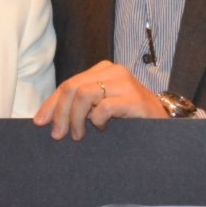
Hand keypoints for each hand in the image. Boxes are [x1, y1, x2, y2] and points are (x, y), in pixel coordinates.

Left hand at [33, 61, 166, 140]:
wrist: (165, 126)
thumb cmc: (130, 118)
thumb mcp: (102, 107)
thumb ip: (81, 106)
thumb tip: (48, 118)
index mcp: (103, 70)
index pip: (69, 84)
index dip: (51, 104)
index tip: (40, 122)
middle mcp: (113, 71)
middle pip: (72, 87)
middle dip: (60, 113)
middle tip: (58, 135)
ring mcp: (125, 83)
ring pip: (84, 95)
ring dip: (75, 119)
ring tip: (79, 135)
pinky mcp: (134, 98)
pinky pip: (103, 108)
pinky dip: (97, 121)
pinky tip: (101, 129)